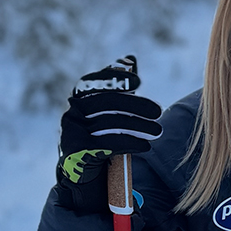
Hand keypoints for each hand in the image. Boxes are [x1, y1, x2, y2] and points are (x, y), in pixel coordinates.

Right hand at [55, 56, 161, 213]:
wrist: (83, 172)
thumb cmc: (100, 136)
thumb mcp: (110, 111)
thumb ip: (117, 86)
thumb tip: (130, 58)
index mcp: (78, 99)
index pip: (92, 81)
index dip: (114, 79)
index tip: (138, 82)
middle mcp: (71, 112)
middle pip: (105, 103)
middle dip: (135, 106)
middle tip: (159, 112)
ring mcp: (71, 132)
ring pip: (108, 124)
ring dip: (138, 127)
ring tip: (158, 131)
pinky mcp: (76, 152)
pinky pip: (106, 144)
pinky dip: (129, 143)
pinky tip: (146, 146)